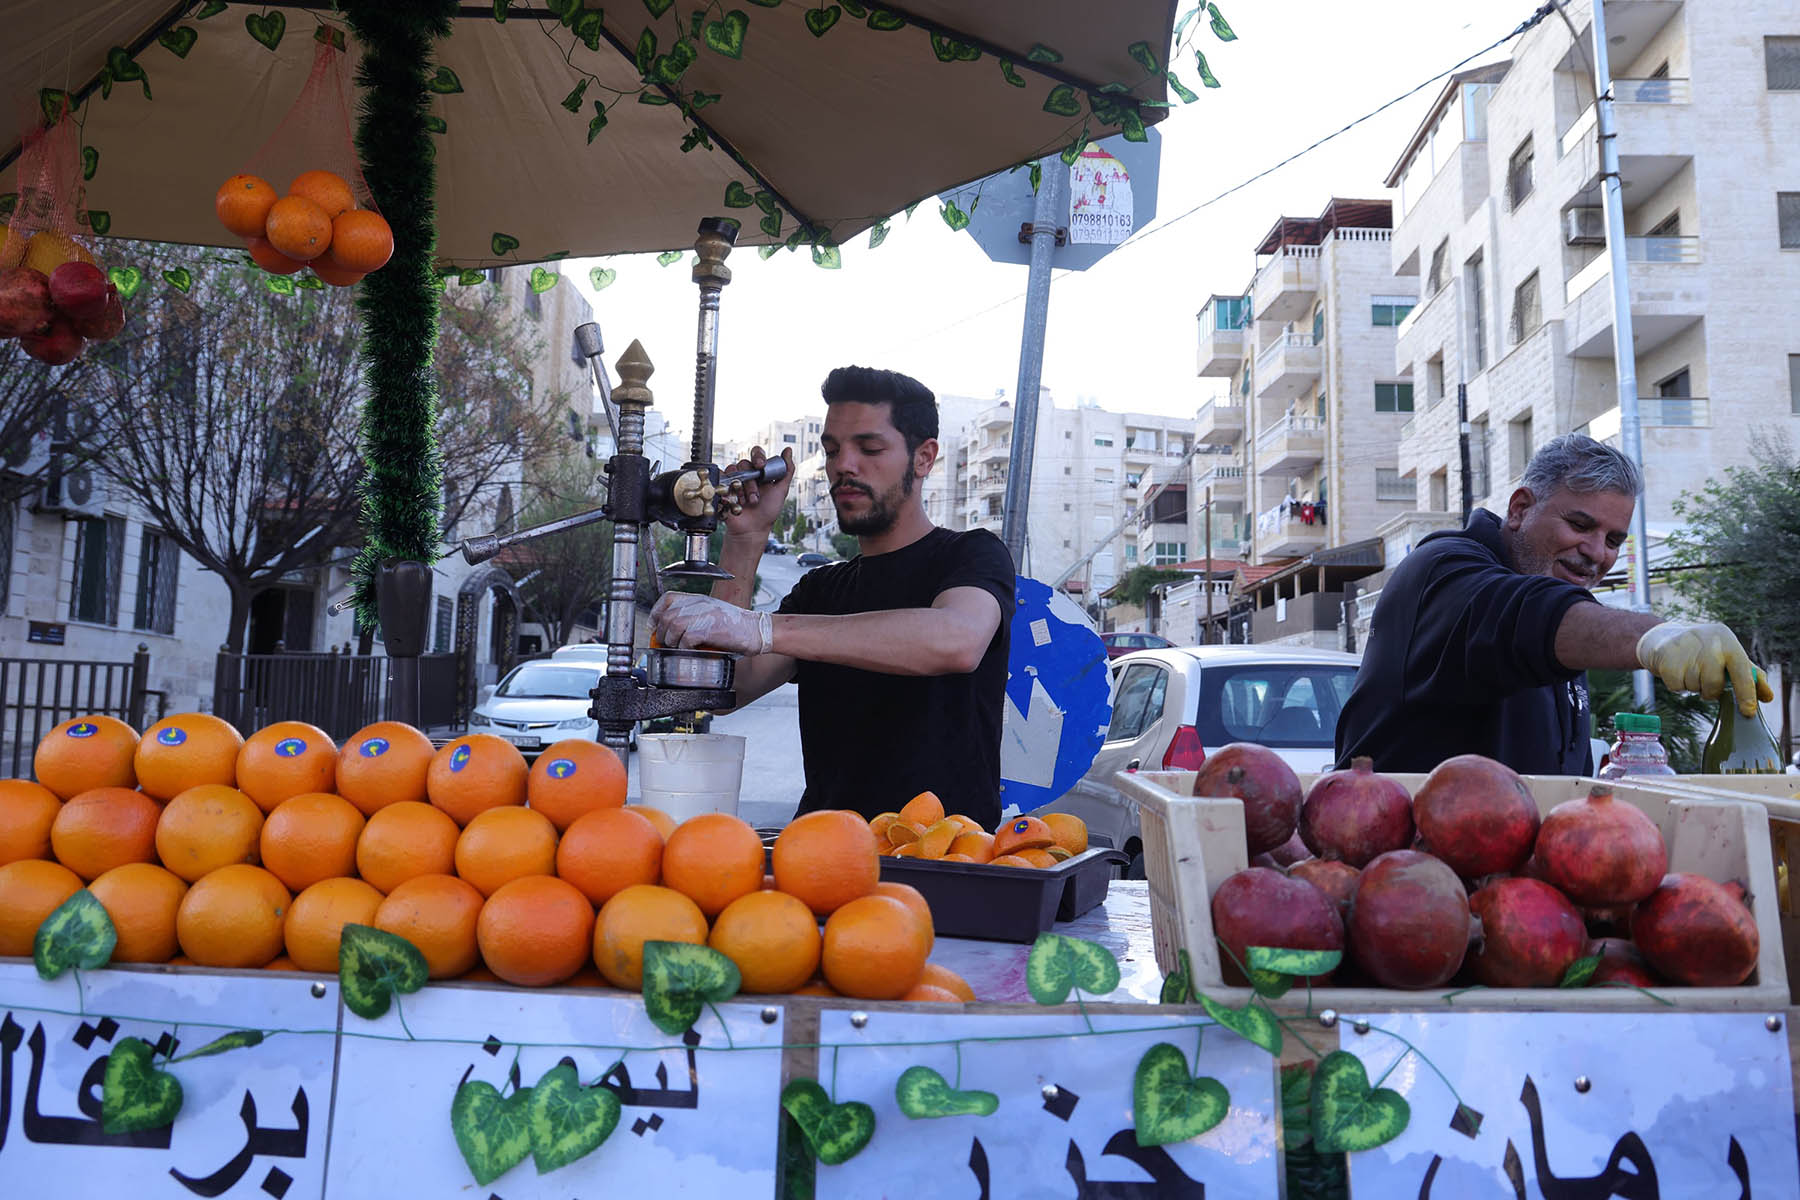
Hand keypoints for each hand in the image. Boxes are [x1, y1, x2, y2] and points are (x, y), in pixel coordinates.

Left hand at [651, 592, 772, 654]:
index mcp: (699, 599)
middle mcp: (699, 604)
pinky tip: (691, 650)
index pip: (668, 598)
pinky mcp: (709, 629)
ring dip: (672, 640)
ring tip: (678, 647)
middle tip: (665, 643)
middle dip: (661, 631)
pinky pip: (686, 638)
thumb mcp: (711, 614)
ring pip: (673, 626)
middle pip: (667, 614)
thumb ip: (693, 616)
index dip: (656, 612)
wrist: (756, 630)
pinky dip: (684, 647)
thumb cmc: (736, 626)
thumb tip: (671, 630)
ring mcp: (704, 615)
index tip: (653, 626)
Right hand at [722, 445, 794, 541]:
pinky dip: (726, 488)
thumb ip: (787, 470)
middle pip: (744, 464)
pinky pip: (719, 478)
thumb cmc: (768, 511)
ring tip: (747, 502)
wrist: (753, 529)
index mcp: (760, 472)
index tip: (761, 465)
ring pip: (733, 471)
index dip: (758, 456)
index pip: (757, 454)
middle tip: (755, 495)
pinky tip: (734, 499)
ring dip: (741, 488)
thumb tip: (788, 450)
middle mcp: (747, 474)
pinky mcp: (723, 488)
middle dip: (751, 481)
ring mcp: (734, 481)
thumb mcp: (781, 490)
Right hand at [1635, 622, 1774, 715]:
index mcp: (1727, 640)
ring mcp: (1685, 648)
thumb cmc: (1704, 652)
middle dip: (1710, 690)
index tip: (1748, 712)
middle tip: (1705, 683)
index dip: (1746, 693)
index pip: (1741, 670)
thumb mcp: (1728, 657)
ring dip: (1693, 686)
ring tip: (1689, 672)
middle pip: (1714, 683)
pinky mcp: (1666, 657)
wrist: (1664, 639)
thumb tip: (1767, 697)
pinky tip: (1676, 671)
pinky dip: (1677, 686)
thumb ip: (1750, 676)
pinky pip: (1676, 687)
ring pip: (1695, 686)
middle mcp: (1708, 641)